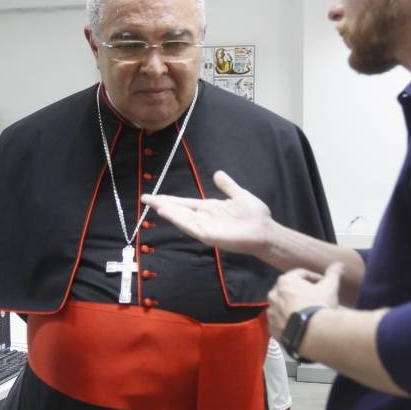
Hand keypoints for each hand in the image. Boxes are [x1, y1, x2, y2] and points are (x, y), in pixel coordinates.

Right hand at [142, 170, 271, 254]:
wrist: (265, 230)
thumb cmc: (255, 215)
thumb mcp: (238, 195)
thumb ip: (227, 185)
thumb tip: (217, 173)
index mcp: (209, 209)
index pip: (184, 203)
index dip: (169, 199)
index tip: (153, 196)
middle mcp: (204, 218)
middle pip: (178, 210)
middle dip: (162, 204)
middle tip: (145, 198)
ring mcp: (205, 227)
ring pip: (182, 219)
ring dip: (168, 212)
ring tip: (154, 204)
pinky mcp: (209, 235)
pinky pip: (191, 227)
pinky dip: (179, 220)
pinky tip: (168, 213)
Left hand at [267, 263, 342, 339]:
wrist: (313, 334)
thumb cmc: (319, 307)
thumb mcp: (329, 287)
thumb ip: (333, 274)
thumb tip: (338, 265)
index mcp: (285, 281)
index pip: (300, 274)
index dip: (314, 278)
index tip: (323, 283)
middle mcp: (274, 295)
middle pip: (289, 290)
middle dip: (300, 292)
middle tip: (314, 298)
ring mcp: (272, 313)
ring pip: (282, 306)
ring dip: (292, 306)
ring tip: (306, 312)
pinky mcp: (273, 328)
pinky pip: (279, 321)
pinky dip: (287, 321)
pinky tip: (299, 324)